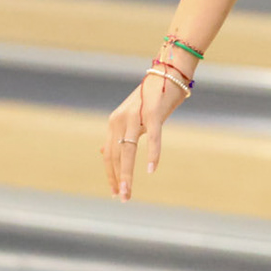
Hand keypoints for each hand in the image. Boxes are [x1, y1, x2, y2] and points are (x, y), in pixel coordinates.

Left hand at [102, 74, 184, 200]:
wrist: (168, 72)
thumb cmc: (153, 97)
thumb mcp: (132, 117)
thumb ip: (119, 135)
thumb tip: (103, 152)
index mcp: (115, 122)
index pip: (109, 154)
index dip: (111, 174)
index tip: (115, 192)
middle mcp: (121, 119)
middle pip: (116, 155)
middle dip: (118, 179)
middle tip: (123, 198)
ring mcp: (136, 115)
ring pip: (128, 150)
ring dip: (128, 174)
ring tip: (128, 191)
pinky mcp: (153, 113)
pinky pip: (153, 137)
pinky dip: (152, 154)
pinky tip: (151, 169)